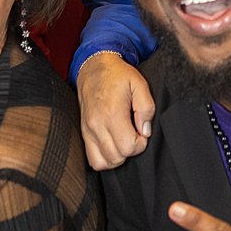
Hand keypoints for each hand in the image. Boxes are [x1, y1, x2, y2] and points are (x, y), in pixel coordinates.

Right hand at [76, 52, 154, 169]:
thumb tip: (145, 131)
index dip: (141, 143)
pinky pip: (92, 159)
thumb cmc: (118, 75)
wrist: (94, 67)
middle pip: (116, 158)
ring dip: (117, 156)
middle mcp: (96, 125)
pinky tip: (113, 144)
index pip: (128, 147)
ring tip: (124, 140)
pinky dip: (104, 158)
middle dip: (130, 150)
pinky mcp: (84, 133)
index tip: (142, 131)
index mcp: (112, 113)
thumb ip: (146, 108)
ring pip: (102, 163)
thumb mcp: (139, 83)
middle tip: (134, 134)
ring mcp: (87, 131)